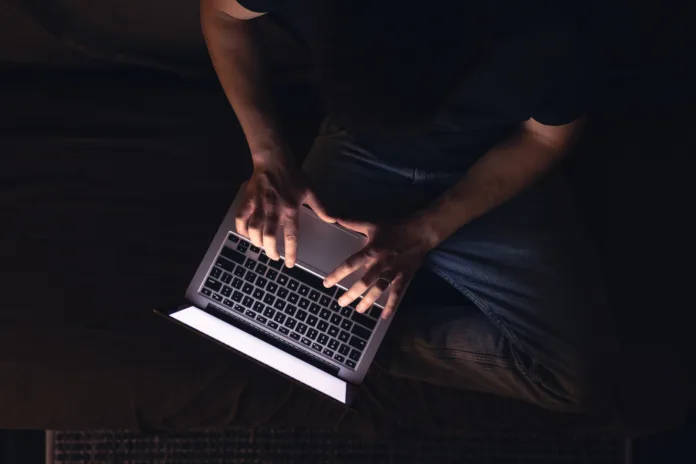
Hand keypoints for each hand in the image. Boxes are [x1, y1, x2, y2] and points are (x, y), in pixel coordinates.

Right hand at [236, 159, 334, 266]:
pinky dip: (242, 229)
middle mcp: (274, 210)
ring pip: (254, 230)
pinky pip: (240, 218)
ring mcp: (259, 206)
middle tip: (274, 257)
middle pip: (270, 237)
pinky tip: (246, 234)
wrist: (274, 160)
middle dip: (271, 251)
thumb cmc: (293, 176)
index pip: (291, 236)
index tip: (289, 264)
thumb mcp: (311, 191)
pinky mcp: (248, 201)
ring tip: (262, 246)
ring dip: (257, 242)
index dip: (291, 252)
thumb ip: (321, 208)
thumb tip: (333, 220)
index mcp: (291, 210)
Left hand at [323, 215, 439, 318]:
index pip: (350, 265)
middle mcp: (380, 264)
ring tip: (358, 311)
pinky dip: (391, 305)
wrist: (421, 232)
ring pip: (378, 290)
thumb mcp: (372, 223)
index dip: (337, 275)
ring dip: (368, 302)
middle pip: (363, 283)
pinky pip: (396, 294)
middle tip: (340, 303)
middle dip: (351, 294)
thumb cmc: (395, 227)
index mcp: (371, 251)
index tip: (326, 284)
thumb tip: (335, 218)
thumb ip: (353, 223)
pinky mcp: (403, 277)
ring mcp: (392, 272)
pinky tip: (384, 316)